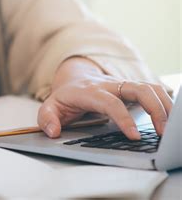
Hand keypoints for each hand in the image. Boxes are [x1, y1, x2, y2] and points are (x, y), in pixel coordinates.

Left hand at [37, 57, 172, 139]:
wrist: (73, 78)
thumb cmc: (65, 97)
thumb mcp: (49, 107)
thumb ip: (46, 118)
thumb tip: (53, 131)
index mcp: (89, 91)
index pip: (109, 102)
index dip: (122, 117)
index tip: (134, 136)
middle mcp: (108, 84)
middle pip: (137, 88)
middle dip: (153, 108)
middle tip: (162, 132)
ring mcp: (122, 84)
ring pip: (149, 87)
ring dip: (164, 105)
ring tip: (169, 129)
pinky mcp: (131, 87)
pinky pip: (153, 90)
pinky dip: (165, 101)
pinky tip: (170, 118)